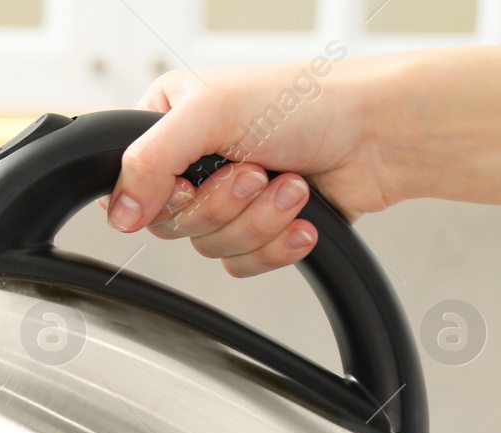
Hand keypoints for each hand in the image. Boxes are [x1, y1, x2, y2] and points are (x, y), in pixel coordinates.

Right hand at [105, 56, 400, 276]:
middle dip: (224, 206)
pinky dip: (275, 245)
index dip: (161, 197)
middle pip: (172, 224)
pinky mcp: (259, 228)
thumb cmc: (310, 102)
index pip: (130, 184)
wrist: (381, 133)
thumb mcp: (210, 112)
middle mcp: (194, 161)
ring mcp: (228, 197)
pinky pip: (242, 264)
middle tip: (256, 172)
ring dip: (258, 221)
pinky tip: (301, 218)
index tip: (190, 185)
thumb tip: (119, 213)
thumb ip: (149, 159)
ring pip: (209, 247)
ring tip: (292, 185)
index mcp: (169, 122)